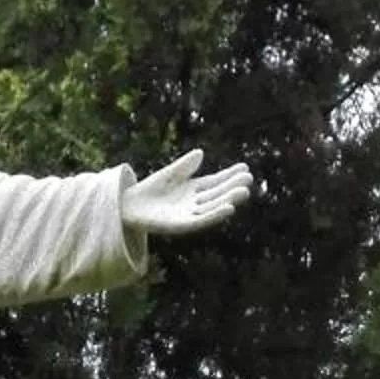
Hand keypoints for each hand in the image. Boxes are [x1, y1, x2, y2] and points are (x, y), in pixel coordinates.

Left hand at [120, 148, 252, 238]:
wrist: (130, 206)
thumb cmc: (151, 190)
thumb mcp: (170, 174)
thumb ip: (184, 166)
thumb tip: (200, 153)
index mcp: (194, 189)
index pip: (216, 181)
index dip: (230, 176)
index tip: (245, 168)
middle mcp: (194, 203)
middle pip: (218, 194)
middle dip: (233, 187)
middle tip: (249, 179)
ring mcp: (189, 214)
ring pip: (213, 207)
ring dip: (228, 200)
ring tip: (244, 192)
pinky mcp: (182, 225)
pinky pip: (201, 220)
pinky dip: (215, 215)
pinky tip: (228, 209)